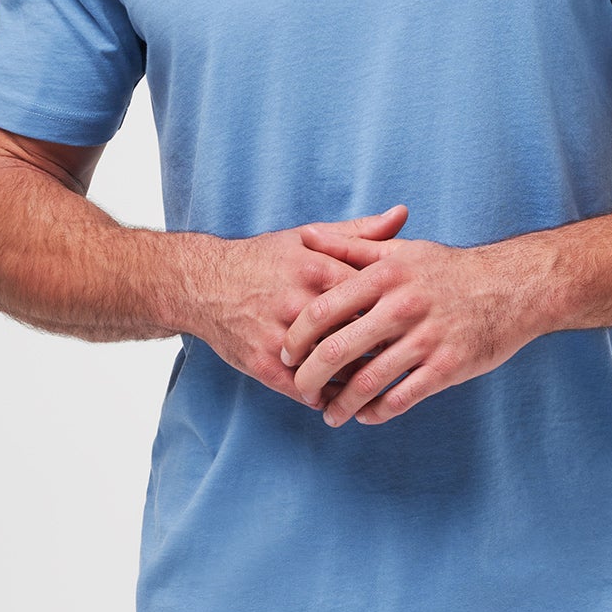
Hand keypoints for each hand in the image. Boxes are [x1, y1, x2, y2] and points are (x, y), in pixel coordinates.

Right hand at [197, 207, 408, 406]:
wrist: (203, 284)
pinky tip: (338, 394)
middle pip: (358, 335)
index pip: (373, 297)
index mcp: (318, 270)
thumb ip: (359, 233)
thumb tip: (402, 215)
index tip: (409, 321)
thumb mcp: (308, 237)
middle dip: (381, 349)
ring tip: (375, 381)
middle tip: (400, 356)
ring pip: (334, 368)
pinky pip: (304, 389)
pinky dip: (326, 396)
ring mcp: (280, 336)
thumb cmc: (264, 259)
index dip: (394, 313)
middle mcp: (300, 304)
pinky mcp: (262, 363)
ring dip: (357, 379)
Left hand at [281, 219, 540, 425]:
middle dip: (309, 378)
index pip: (323, 310)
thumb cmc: (449, 270)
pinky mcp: (447, 367)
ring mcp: (426, 339)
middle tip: (300, 391)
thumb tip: (306, 236)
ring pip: (367, 382)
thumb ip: (351, 246)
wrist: (512, 287)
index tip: (286, 353)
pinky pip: (402, 398)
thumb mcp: (401, 252)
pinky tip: (366, 415)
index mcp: (386, 276)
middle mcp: (403, 306)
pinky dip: (377, 412)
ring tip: (329, 415)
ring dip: (342, 404)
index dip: (298, 336)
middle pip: (337, 351)